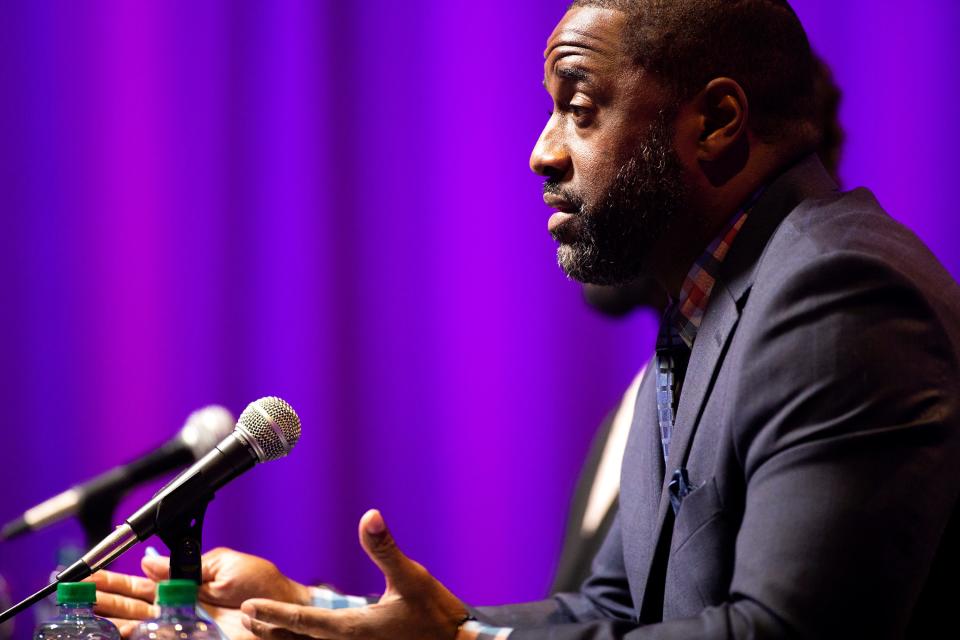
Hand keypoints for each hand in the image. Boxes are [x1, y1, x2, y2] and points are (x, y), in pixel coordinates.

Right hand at [91, 548, 309, 638]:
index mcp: (186, 583)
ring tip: (86, 616)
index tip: (91, 577)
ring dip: (113, 622)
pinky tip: (120, 633)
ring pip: (139, 627)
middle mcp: (180, 606)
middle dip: (104, 601)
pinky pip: (161, 639)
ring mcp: (184, 626)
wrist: (285, 612)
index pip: (142, 583)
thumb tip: (150, 562)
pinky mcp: (193, 638)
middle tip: (77, 596)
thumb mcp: (225, 565)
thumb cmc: (262, 587)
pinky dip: (140, 636)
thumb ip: (186, 565)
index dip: (116, 581)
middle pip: (132, 606)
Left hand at [241, 510, 467, 639]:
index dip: (273, 613)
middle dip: (270, 630)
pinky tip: (303, 634)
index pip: (303, 622)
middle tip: (244, 617)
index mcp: (353, 629)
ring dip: (286, 638)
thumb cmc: (435, 615)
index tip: (248, 606)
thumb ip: (386, 548)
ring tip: (263, 627)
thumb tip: (369, 516)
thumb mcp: (413, 577)